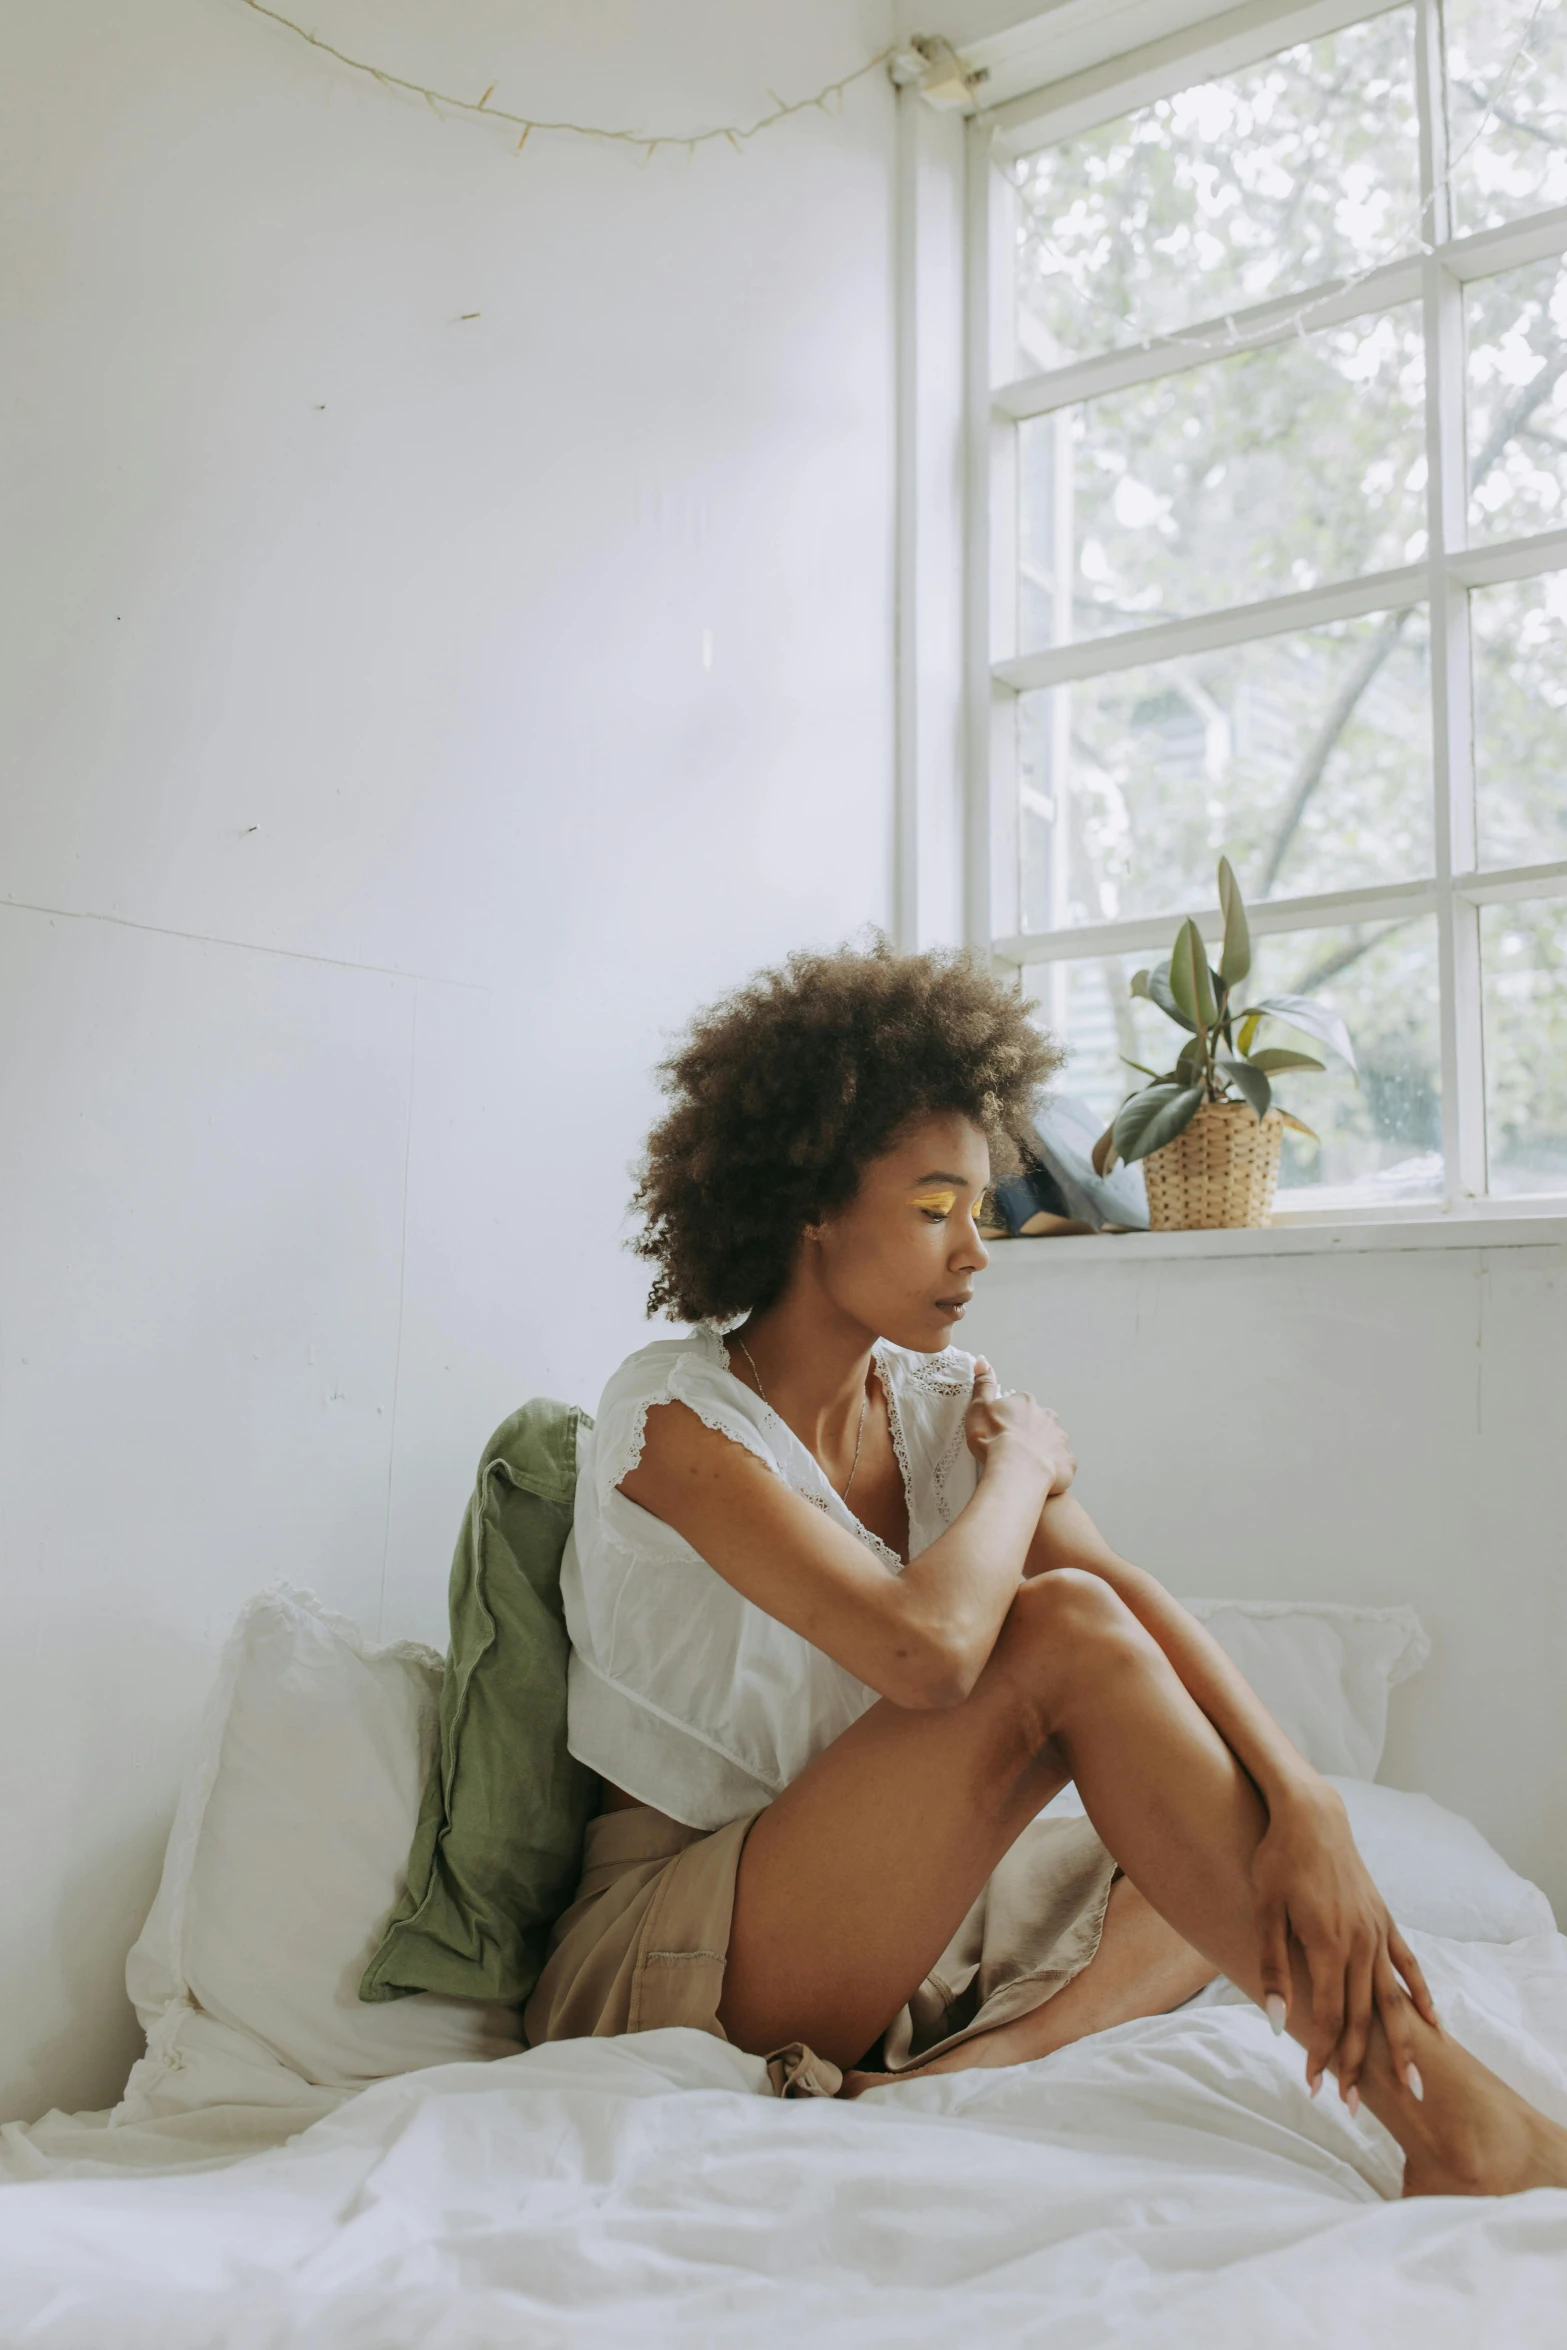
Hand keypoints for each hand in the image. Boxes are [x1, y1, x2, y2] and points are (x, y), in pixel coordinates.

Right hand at [966, 1360, 1075, 1495]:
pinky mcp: (1067, 1461)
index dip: (1009, 1419)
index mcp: (1027, 1403)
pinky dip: (1052, 1469)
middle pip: (1038, 1422)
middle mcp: (1048, 1417)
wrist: (1016, 1470)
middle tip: (1011, 1449)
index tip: (1000, 1430)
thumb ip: (983, 1384)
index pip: (1019, 1406)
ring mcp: (1060, 1439)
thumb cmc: (994, 1439)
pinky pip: (1061, 1464)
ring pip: (1051, 1442)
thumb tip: (982, 1361)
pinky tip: (1038, 1476)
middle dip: (1029, 1433)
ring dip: (1041, 1450)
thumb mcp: (979, 1407)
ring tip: (1024, 1465)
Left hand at [1251, 1779, 1437, 2105]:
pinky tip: (1434, 2025)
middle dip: (1359, 2065)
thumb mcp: (1264, 1911)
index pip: (1329, 2016)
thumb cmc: (1277, 1860)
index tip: (1313, 2087)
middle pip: (1364, 2018)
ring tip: (1412, 2085)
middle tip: (1356, 2108)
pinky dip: (1421, 1996)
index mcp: (1328, 1945)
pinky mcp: (1384, 1919)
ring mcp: (1377, 1932)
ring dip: (1399, 2045)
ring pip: (1392, 2000)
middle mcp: (1360, 1944)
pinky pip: (1408, 1965)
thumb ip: (1272, 1967)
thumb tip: (1276, 2019)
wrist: (1310, 1815)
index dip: (1322, 2054)